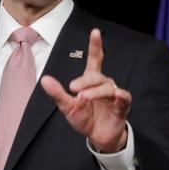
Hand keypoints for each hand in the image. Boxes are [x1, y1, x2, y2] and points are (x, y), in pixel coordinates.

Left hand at [41, 28, 130, 152]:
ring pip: (107, 87)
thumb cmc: (84, 118)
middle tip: (72, 88)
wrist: (98, 137)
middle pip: (96, 76)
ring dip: (95, 91)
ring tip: (83, 98)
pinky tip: (115, 95)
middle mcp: (104, 84)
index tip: (95, 31)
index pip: (95, 59)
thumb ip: (57, 93)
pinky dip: (120, 96)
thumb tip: (44, 79)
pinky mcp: (122, 107)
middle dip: (85, 81)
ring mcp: (114, 95)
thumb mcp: (67, 107)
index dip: (95, 46)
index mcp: (91, 81)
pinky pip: (123, 98)